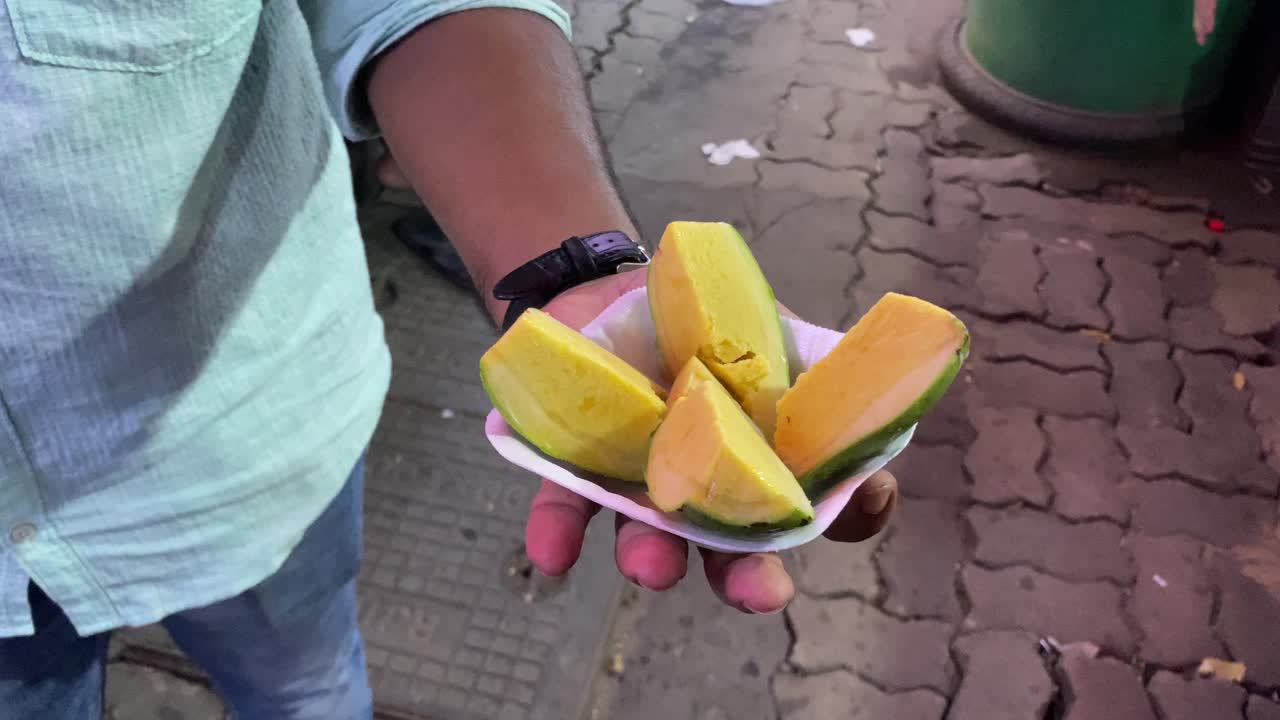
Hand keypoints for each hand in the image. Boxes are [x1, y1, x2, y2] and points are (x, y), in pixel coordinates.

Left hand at [523, 270, 898, 612]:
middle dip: (749, 576)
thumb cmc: (708, 321)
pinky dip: (559, 529)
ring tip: (651, 568)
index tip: (864, 503)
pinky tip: (553, 555)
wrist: (620, 293)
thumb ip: (804, 355)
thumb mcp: (764, 325)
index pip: (825, 503)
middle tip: (762, 595)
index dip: (854, 512)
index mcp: (770, 458)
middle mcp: (712, 489)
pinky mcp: (579, 466)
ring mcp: (646, 485)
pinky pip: (567, 501)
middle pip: (738, 549)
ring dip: (654, 556)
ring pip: (652, 535)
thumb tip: (866, 371)